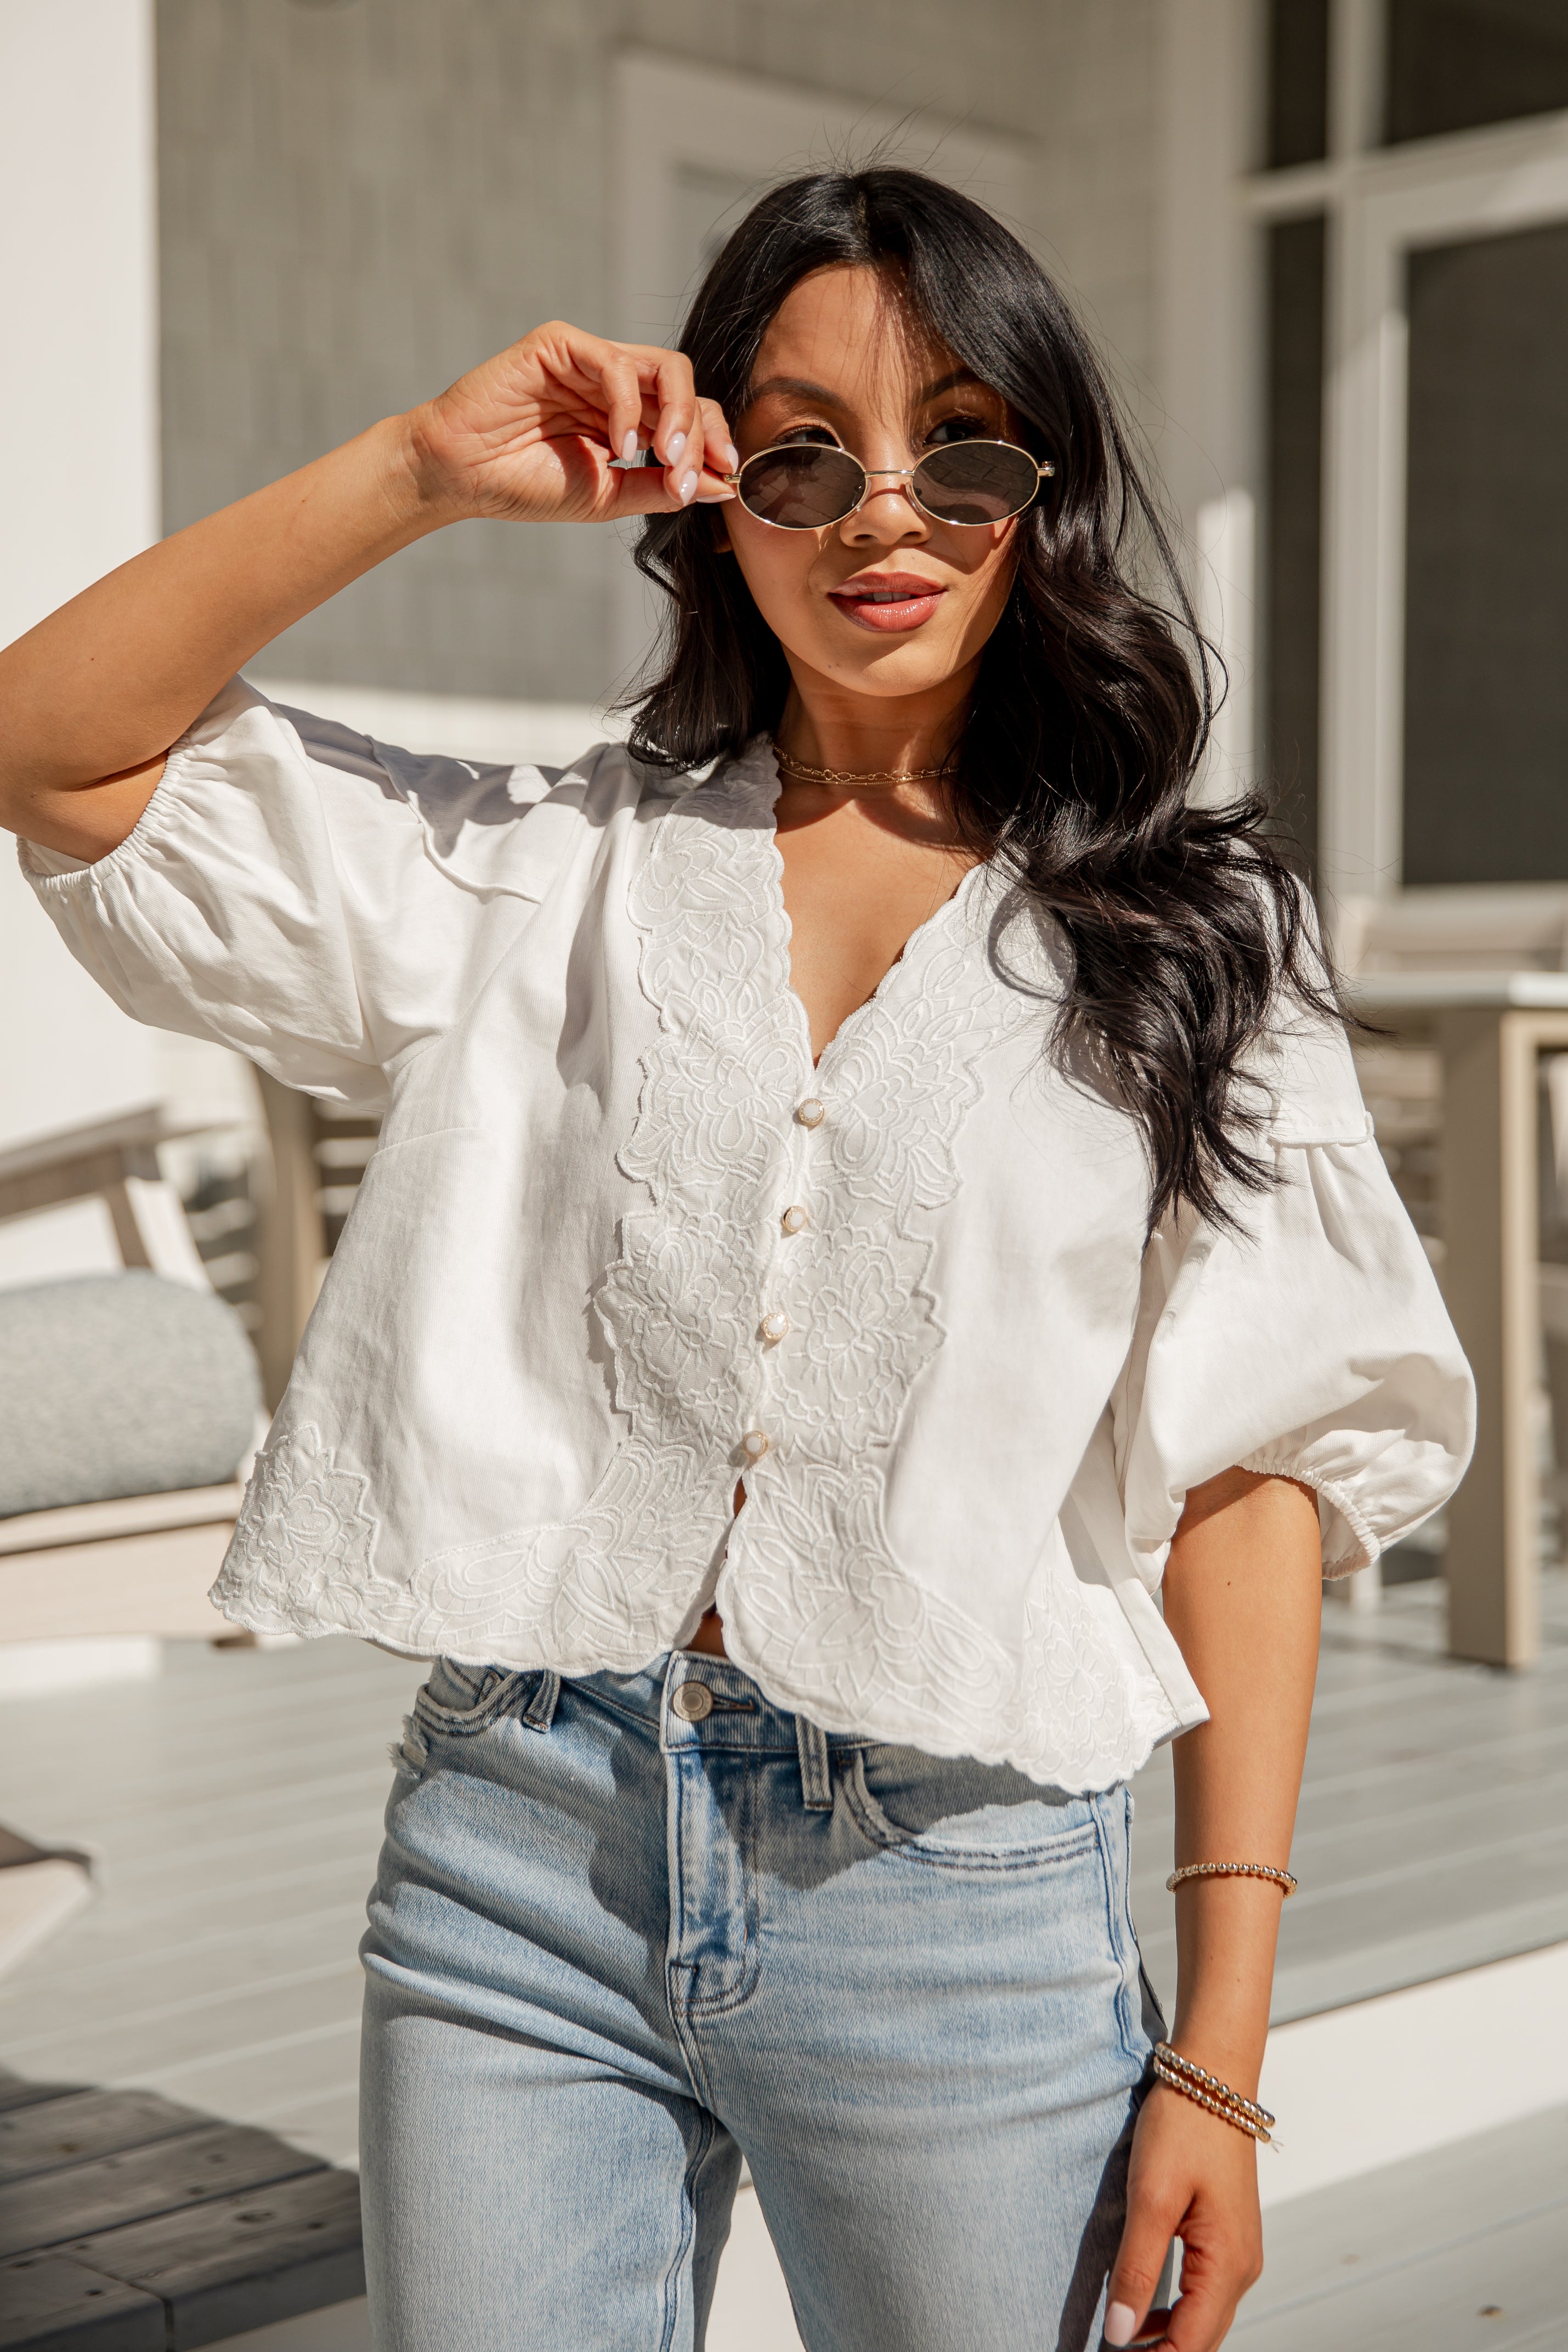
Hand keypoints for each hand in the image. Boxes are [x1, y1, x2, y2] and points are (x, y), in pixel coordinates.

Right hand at [404, 320, 736, 526]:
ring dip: (676, 418)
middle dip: (702, 431)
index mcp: (626, 415)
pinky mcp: (560, 344)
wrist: (462, 477)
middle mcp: (613, 383)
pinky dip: (629, 407)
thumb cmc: (524, 485)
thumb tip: (722, 486)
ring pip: (663, 369)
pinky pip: (616, 364)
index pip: (688, 414)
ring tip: (665, 459)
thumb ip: (661, 487)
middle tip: (697, 473)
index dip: (712, 441)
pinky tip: (621, 445)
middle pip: (685, 387)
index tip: (725, 479)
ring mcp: (588, 359)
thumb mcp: (607, 496)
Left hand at [1104, 2084, 1262, 2349]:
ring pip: (1205, 2318)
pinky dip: (1177, 2309)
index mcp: (1227, 2264)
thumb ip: (1136, 2268)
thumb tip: (1120, 2333)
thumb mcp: (1151, 2197)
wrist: (1213, 2076)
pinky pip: (1206, 2292)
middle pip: (1202, 2338)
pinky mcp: (1229, 2237)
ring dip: (1168, 2336)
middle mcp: (1242, 2267)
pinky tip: (1144, 2306)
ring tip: (1121, 2338)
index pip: (1191, 2343)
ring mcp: (1240, 2253)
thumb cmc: (1184, 2127)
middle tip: (1111, 2351)